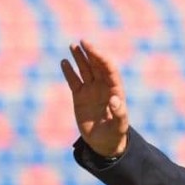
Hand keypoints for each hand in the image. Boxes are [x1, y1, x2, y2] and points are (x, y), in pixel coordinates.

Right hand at [60, 39, 129, 156]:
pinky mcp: (79, 97)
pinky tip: (64, 62)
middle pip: (97, 66)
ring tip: (73, 46)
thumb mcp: (119, 125)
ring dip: (80, 58)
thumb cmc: (115, 134)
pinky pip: (74, 81)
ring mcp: (91, 91)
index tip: (91, 48)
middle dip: (90, 53)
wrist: (104, 143)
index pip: (108, 69)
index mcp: (115, 90)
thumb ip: (119, 113)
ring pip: (85, 70)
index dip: (101, 57)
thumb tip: (115, 100)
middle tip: (82, 41)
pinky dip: (69, 72)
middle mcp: (103, 88)